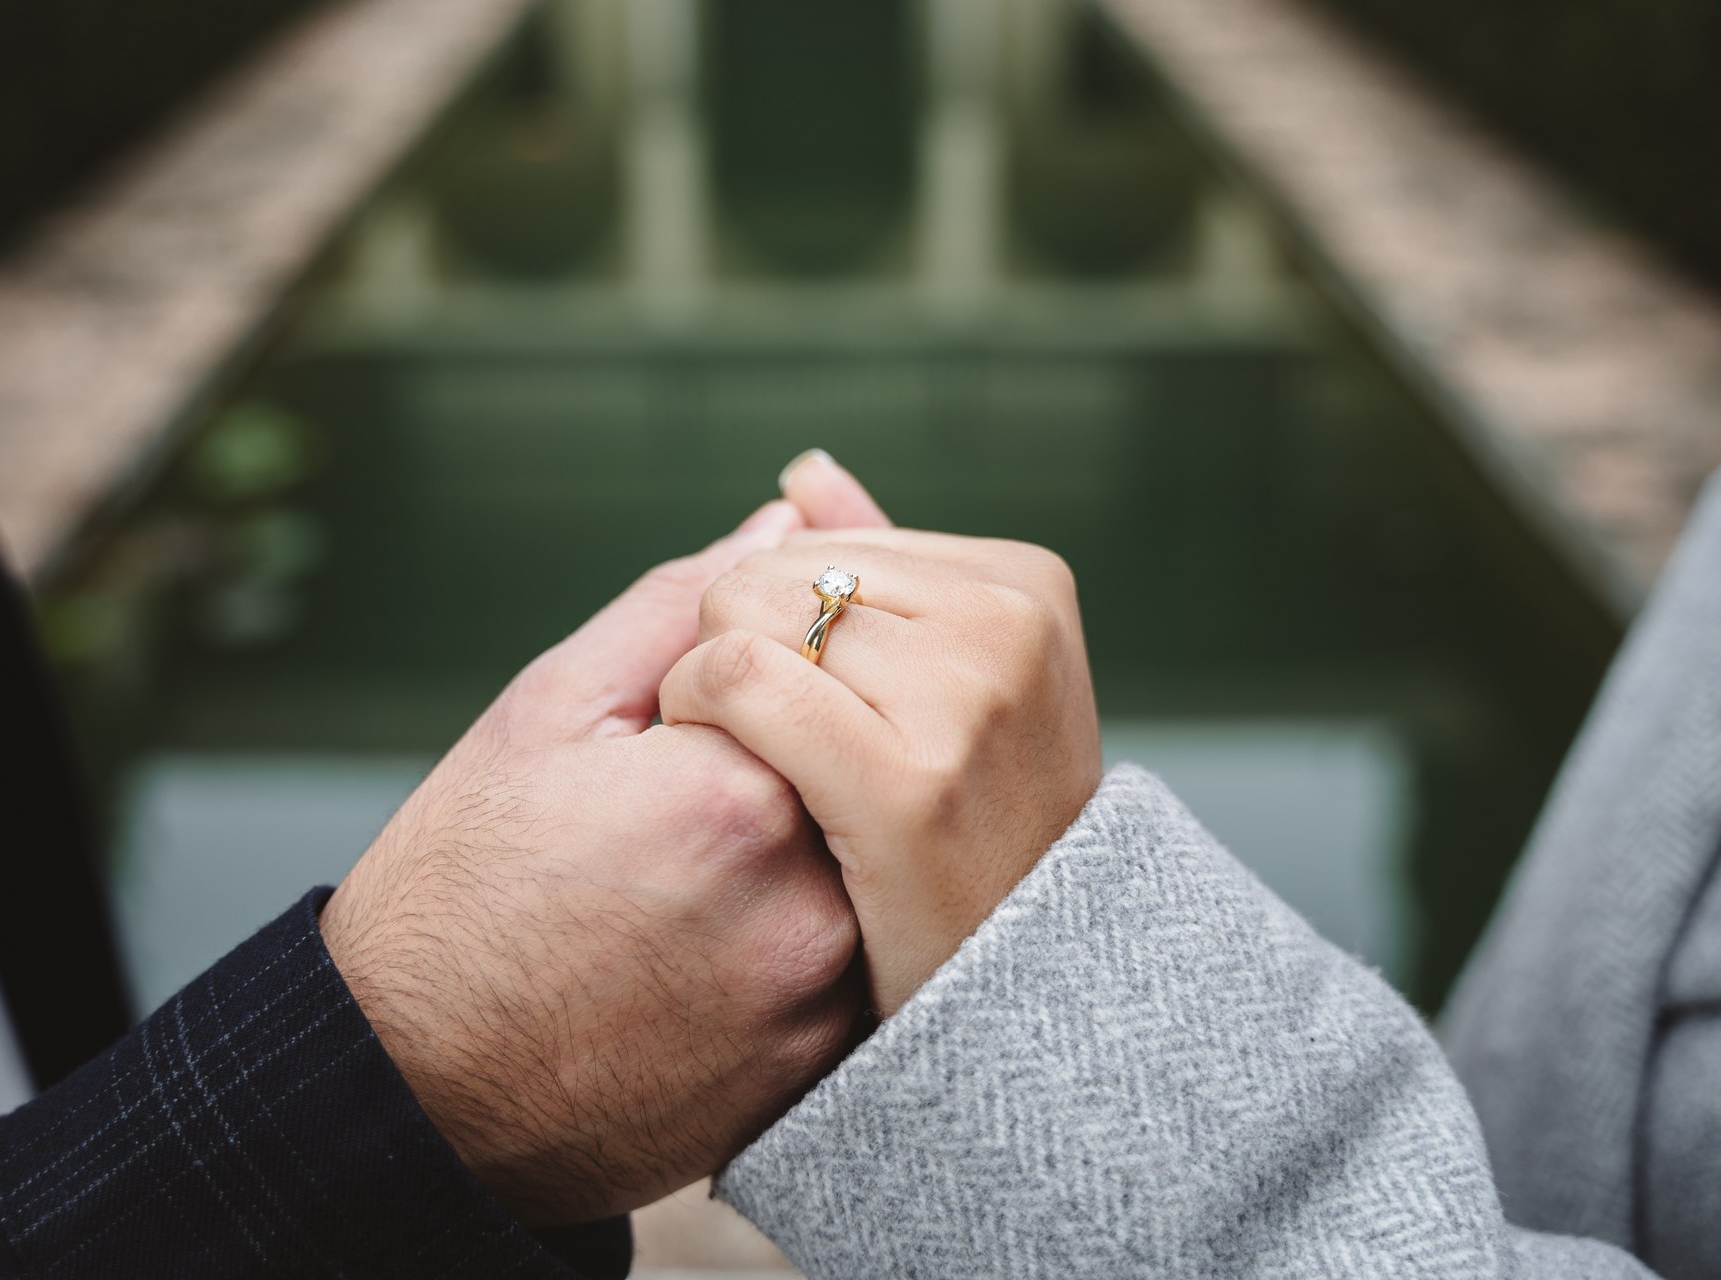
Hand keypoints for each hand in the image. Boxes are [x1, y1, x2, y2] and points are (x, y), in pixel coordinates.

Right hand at [319, 501, 862, 1227]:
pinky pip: (851, 961)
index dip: (748, 685)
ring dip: (799, 848)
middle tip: (670, 819)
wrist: (412, 1086)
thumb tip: (787, 523)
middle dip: (783, 763)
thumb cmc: (461, 884)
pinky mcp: (814, 1066)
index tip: (675, 733)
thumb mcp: (547, 712)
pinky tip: (704, 947)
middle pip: (848, 768)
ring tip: (681, 885)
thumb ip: (680, 604)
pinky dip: (799, 935)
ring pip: (858, 862)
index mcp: (734, 786)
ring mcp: (814, 996)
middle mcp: (800, 897)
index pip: (816, 674)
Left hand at [660, 483, 1101, 1016]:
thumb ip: (878, 570)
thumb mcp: (950, 686)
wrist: (1005, 997)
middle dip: (742, 645)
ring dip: (710, 687)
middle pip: (776, 569)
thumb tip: (804, 476)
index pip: (820, 540)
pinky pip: (737, 678)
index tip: (816, 709)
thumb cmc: (959, 834)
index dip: (778, 623)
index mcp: (1025, 583)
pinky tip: (722, 776)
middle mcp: (1009, 625)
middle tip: (780, 747)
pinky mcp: (909, 782)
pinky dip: (695, 713)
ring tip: (767, 770)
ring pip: (743, 613)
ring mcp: (970, 699)